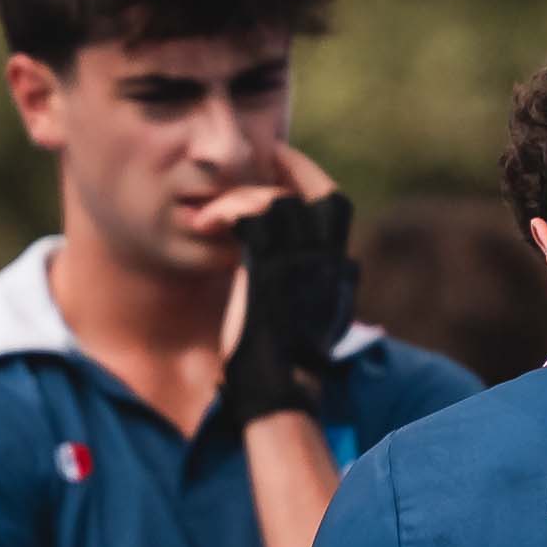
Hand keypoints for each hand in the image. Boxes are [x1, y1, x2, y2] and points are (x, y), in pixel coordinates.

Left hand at [210, 177, 362, 431]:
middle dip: (287, 168)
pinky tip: (205, 224)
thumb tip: (342, 272)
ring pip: (276, 200)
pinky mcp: (268, 267)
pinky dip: (224, 212)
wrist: (277, 387)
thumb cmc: (288, 362)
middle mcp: (326, 258)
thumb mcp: (316, 318)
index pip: (335, 202)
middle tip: (260, 159)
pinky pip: (249, 217)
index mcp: (337, 266)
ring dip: (241, 198)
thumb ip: (321, 287)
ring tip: (213, 214)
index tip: (283, 161)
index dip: (309, 176)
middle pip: (316, 190)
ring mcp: (300, 261)